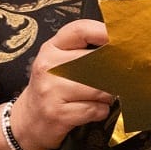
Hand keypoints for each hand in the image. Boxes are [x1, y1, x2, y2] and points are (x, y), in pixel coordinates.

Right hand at [7, 19, 116, 149]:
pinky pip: (96, 109)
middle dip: (113, 73)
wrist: (28, 120)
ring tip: (100, 97)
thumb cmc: (51, 88)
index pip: (80, 30)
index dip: (105, 32)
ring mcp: (51, 90)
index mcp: (51, 48)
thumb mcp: (59, 62)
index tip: (123, 39)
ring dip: (108, 95)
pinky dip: (101, 111)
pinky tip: (92, 110)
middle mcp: (49, 66)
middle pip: (96, 62)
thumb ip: (83, 51)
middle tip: (116, 79)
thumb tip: (121, 47)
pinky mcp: (58, 113)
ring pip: (100, 88)